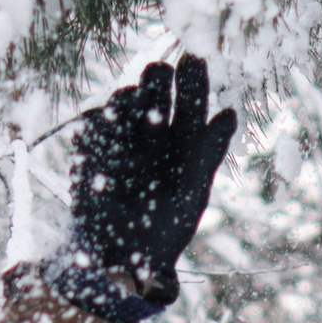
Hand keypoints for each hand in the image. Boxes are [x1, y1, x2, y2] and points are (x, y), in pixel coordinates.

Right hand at [60, 55, 235, 308]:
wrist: (126, 263)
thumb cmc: (167, 230)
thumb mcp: (193, 190)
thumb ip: (208, 152)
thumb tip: (230, 113)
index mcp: (181, 141)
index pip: (189, 103)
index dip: (192, 81)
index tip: (195, 59)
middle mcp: (151, 136)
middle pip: (154, 97)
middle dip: (156, 82)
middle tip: (160, 71)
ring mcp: (120, 143)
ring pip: (123, 108)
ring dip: (129, 99)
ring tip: (135, 97)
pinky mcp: (90, 156)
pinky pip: (91, 134)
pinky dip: (96, 125)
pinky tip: (102, 120)